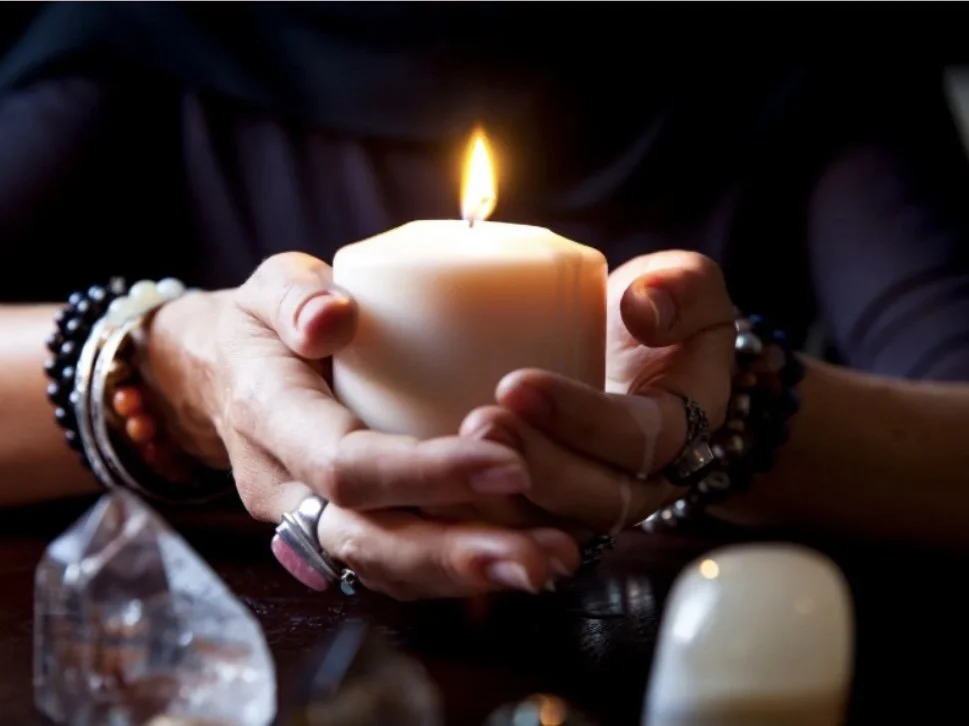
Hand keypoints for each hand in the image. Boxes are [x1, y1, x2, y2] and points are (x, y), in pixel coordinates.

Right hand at [145, 253, 578, 599]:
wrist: (219, 376)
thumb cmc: (257, 326)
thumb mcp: (267, 288)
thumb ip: (296, 296)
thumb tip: (334, 316)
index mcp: (268, 419)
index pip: (346, 465)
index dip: (425, 474)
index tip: (508, 464)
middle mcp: (284, 488)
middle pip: (369, 542)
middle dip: (457, 554)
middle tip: (542, 558)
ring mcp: (306, 521)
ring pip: (385, 568)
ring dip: (468, 575)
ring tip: (551, 564)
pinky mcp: (335, 532)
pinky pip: (394, 565)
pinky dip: (456, 570)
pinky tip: (520, 555)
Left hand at [462, 251, 735, 531]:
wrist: (618, 349)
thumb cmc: (651, 312)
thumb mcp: (685, 285)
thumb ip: (683, 286)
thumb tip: (644, 308)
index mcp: (680, 430)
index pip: (641, 440)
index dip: (583, 419)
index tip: (518, 383)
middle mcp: (642, 483)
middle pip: (598, 499)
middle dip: (538, 467)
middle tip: (479, 424)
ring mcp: (593, 506)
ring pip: (554, 527)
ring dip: (504, 500)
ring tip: (454, 454)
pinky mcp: (550, 514)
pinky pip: (518, 534)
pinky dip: (479, 518)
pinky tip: (435, 493)